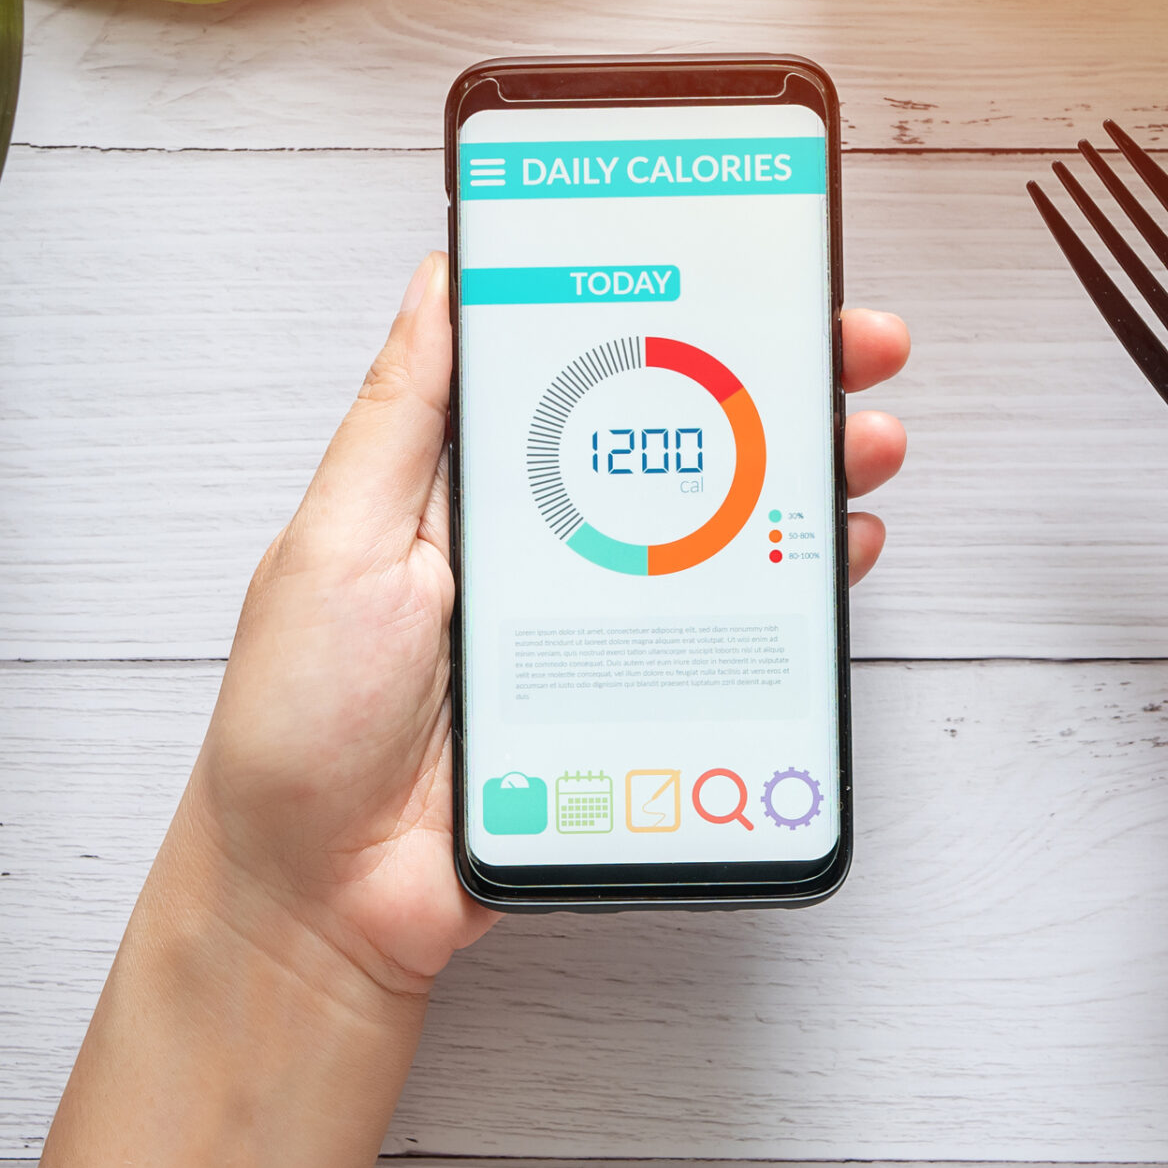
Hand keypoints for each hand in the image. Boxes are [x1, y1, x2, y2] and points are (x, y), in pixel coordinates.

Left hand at [45, 254, 910, 1166]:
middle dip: (776, 382)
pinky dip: (798, 589)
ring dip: (807, 476)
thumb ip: (400, 416)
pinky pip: (734, 635)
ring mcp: (599, 623)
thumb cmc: (300, 724)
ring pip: (723, 529)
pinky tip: (838, 552)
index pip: (587, 369)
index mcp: (473, 485)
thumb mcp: (334, 542)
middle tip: (855, 342)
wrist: (323, 902)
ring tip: (867, 439)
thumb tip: (442, 277)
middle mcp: (549, 541)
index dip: (669, 312)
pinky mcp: (636, 700)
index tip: (742, 266)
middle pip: (680, 441)